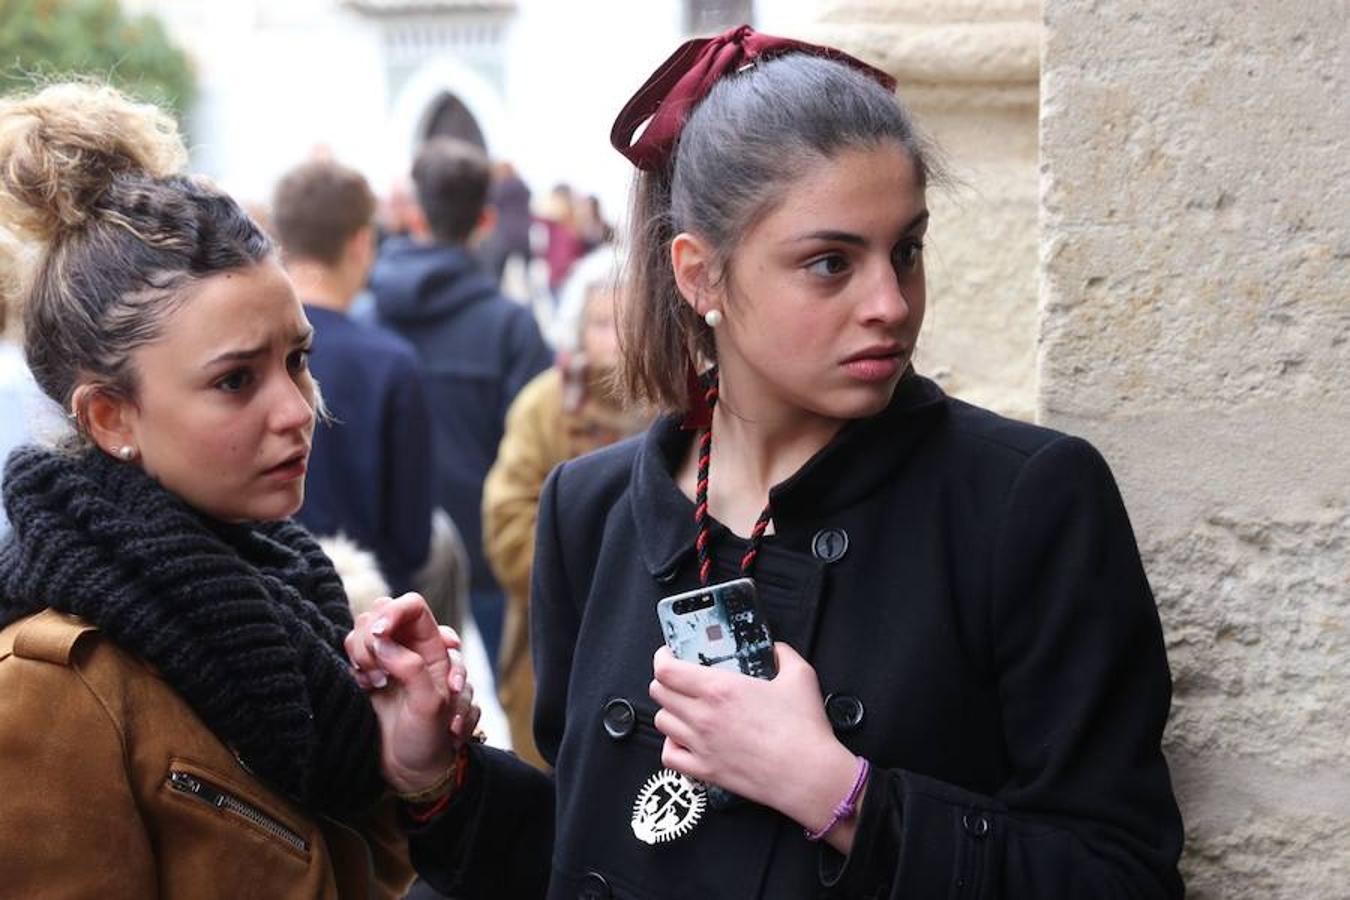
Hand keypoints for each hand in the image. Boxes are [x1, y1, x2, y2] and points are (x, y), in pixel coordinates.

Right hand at [344, 593, 481, 794]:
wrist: (411, 770)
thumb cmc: (429, 739)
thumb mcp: (429, 705)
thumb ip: (410, 668)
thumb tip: (382, 641)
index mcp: (435, 648)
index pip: (413, 606)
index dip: (393, 612)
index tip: (378, 635)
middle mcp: (412, 648)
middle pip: (382, 613)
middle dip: (374, 638)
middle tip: (379, 674)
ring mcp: (389, 659)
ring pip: (364, 630)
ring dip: (364, 653)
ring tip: (375, 684)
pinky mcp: (370, 672)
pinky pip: (354, 650)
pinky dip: (354, 663)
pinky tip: (366, 686)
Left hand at [649, 643, 860, 845]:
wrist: (808, 775)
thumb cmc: (803, 729)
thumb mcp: (800, 676)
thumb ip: (784, 654)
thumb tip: (777, 649)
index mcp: (719, 688)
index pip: (666, 669)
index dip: (662, 657)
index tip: (669, 654)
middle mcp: (703, 715)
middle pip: (658, 692)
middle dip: (665, 681)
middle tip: (679, 679)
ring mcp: (701, 745)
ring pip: (662, 722)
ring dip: (670, 711)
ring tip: (685, 708)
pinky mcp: (705, 771)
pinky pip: (669, 756)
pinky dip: (671, 746)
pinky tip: (684, 740)